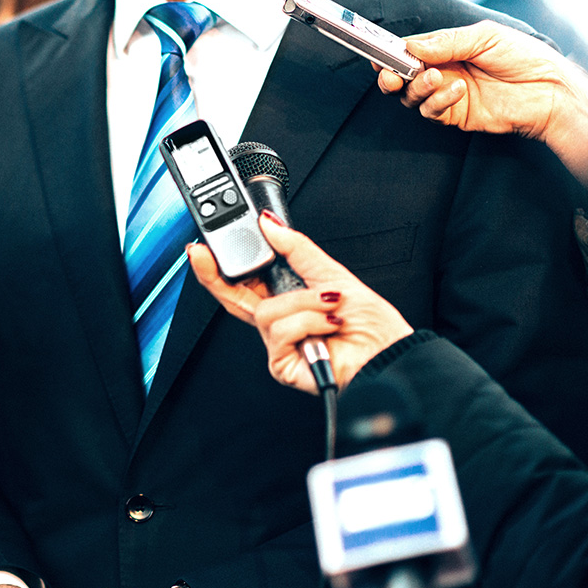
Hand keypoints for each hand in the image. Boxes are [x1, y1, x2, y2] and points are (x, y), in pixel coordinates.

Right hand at [188, 212, 412, 393]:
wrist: (386, 353)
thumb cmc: (368, 323)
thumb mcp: (330, 271)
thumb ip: (295, 247)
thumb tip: (269, 224)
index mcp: (284, 299)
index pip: (241, 282)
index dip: (217, 267)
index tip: (201, 248)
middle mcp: (277, 322)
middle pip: (231, 299)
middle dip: (215, 275)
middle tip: (203, 254)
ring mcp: (278, 344)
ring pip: (267, 311)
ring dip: (304, 303)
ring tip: (331, 305)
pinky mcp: (281, 364)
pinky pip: (281, 332)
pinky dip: (309, 322)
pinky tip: (328, 327)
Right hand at [375, 21, 587, 184]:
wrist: (549, 91)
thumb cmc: (524, 57)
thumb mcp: (485, 38)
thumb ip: (446, 42)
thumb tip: (410, 46)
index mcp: (448, 49)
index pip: (411, 50)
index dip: (392, 53)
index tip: (378, 54)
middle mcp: (443, 72)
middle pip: (402, 77)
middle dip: (390, 76)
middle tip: (390, 75)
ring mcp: (447, 95)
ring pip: (411, 96)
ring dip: (417, 87)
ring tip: (435, 78)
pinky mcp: (454, 116)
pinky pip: (431, 111)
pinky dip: (438, 101)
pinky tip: (457, 90)